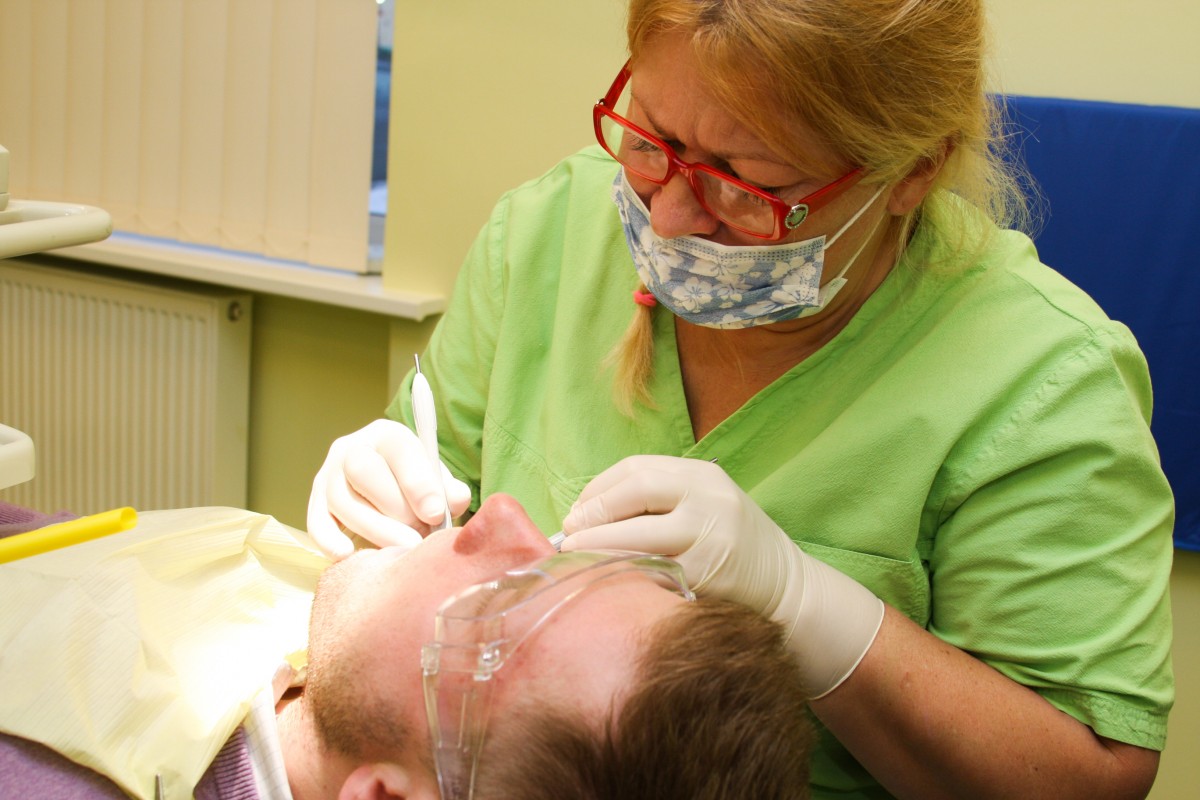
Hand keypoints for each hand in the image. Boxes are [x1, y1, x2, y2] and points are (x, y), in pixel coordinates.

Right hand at [307, 419, 471, 559]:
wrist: (390, 490)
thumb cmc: (417, 488)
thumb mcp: (437, 482)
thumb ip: (449, 490)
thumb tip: (456, 501)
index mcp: (388, 435)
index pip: (399, 450)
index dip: (418, 484)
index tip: (435, 514)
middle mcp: (352, 448)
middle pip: (363, 470)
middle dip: (395, 508)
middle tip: (418, 535)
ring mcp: (329, 474)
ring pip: (342, 500)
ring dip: (374, 530)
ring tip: (401, 550)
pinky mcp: (316, 503)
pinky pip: (316, 521)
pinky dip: (328, 539)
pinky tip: (347, 555)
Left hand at [560, 455, 882, 696]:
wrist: (785, 588)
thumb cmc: (729, 546)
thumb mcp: (703, 506)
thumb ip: (656, 502)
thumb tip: (584, 515)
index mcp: (703, 476)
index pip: (637, 470)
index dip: (597, 490)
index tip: (575, 513)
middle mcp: (709, 499)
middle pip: (636, 493)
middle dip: (594, 516)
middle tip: (569, 537)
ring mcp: (710, 537)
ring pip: (638, 536)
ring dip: (598, 548)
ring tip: (576, 559)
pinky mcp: (707, 576)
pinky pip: (652, 573)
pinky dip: (623, 576)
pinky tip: (608, 583)